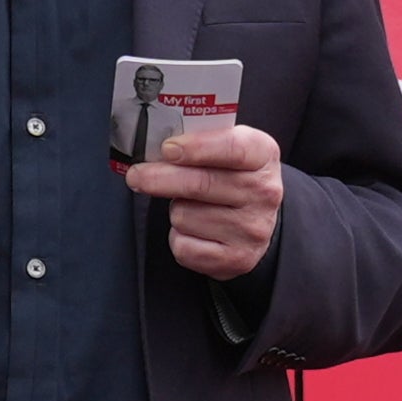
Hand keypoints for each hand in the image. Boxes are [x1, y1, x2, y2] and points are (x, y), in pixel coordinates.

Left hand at [124, 121, 285, 280]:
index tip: (167, 149)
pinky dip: (179, 238)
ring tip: (189, 207)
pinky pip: (184, 246)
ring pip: (185, 215)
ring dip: (176, 210)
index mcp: (263, 156)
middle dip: (160, 178)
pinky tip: (193, 230)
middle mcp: (264, 193)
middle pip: (201, 184)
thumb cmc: (232, 176)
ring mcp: (252, 229)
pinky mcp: (236, 259)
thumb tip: (156, 146)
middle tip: (137, 176)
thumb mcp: (229, 148)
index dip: (197, 148)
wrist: (256, 221)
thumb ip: (201, 141)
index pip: (233, 148)